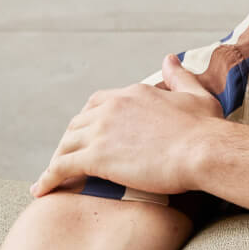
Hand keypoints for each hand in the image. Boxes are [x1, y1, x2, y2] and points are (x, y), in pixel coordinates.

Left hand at [31, 55, 223, 198]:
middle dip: (71, 140)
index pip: (98, 103)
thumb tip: (169, 59)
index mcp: (132, 94)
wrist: (205, 151)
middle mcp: (111, 108)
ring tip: (54, 177)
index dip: (90, 120)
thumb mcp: (196, 95)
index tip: (90, 135)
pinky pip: (61, 167)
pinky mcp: (96, 158)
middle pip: (78, 124)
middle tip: (70, 158)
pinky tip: (41, 190)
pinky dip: (48, 178)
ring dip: (58, 159)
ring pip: (66, 144)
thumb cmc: (207, 129)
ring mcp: (101, 132)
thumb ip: (179, 77)